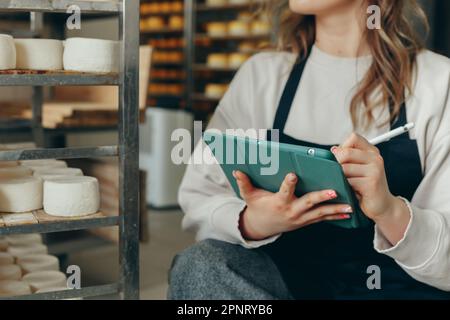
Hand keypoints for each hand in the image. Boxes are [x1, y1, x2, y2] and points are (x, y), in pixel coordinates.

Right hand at [233, 170, 352, 240]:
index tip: (294, 175)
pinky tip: (348, 212)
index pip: (284, 192)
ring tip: (350, 206)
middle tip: (334, 191)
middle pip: (308, 203)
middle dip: (321, 198)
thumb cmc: (257, 207)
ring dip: (335, 210)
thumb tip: (236, 170)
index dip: (288, 184)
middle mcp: (291, 211)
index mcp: (278, 202)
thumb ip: (244, 183)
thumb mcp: (249, 196)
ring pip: (320, 213)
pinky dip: (335, 216)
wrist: (262, 227)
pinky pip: (322, 219)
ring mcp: (300, 218)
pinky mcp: (306, 221)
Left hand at [331, 133, 404, 221]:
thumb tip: (332, 150)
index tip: (340, 159)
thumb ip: (347, 158)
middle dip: (335, 163)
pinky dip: (343, 186)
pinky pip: (348, 181)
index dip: (342, 147)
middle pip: (345, 152)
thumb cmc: (366, 187)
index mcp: (371, 151)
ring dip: (338, 177)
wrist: (383, 206)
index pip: (353, 137)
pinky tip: (347, 191)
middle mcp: (375, 158)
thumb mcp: (357, 169)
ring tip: (341, 184)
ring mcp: (375, 170)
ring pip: (344, 168)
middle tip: (335, 174)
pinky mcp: (371, 183)